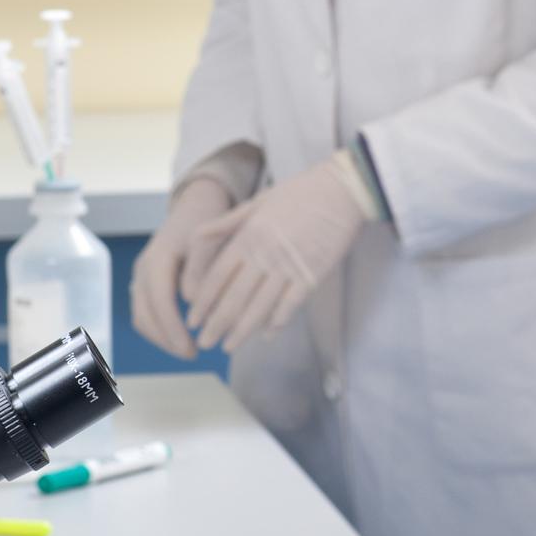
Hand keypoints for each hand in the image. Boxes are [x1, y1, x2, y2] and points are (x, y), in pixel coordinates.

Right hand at [129, 173, 238, 359]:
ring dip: (161, 338)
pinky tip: (181, 337)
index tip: (192, 348)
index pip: (160, 300)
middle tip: (193, 354)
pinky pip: (145, 313)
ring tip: (189, 350)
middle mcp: (143, 268)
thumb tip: (193, 303)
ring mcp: (141, 276)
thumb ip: (202, 268)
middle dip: (166, 339)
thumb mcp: (210, 239)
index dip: (173, 328)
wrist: (196, 206)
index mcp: (158, 257)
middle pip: (145, 314)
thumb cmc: (208, 221)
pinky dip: (159, 329)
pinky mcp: (145, 283)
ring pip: (142, 317)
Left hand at [181, 156, 366, 353]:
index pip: (218, 276)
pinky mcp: (313, 274)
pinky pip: (291, 304)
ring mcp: (290, 266)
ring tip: (229, 346)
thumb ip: (227, 222)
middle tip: (204, 343)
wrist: (342, 190)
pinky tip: (266, 335)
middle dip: (216, 323)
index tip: (193, 319)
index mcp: (249, 235)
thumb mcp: (258, 201)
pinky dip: (277, 321)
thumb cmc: (299, 193)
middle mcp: (265, 253)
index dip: (204, 301)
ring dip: (242, 330)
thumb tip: (197, 235)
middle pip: (235, 296)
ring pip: (260, 306)